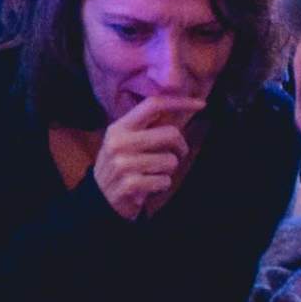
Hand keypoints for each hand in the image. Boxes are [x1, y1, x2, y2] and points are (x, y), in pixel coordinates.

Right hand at [92, 91, 203, 221]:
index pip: (153, 105)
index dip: (179, 102)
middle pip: (171, 133)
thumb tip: (180, 109)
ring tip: (153, 173)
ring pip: (171, 160)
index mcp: (120, 127)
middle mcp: (119, 142)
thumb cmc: (122, 167)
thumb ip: (149, 127)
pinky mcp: (130, 184)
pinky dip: (162, 185)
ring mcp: (123, 164)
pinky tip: (148, 186)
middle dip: (180, 147)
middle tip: (174, 155)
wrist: (99, 199)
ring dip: (168, 170)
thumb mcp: (126, 142)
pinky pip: (164, 180)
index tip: (200, 104)